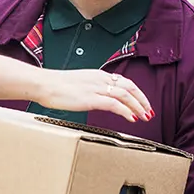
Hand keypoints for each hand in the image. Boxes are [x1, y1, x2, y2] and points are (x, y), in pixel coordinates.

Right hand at [35, 70, 153, 122]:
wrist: (44, 84)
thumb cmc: (56, 86)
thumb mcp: (79, 84)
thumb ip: (92, 89)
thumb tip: (99, 99)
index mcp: (98, 75)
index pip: (124, 82)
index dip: (136, 93)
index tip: (142, 103)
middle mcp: (101, 79)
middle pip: (130, 87)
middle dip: (142, 100)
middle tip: (149, 111)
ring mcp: (96, 88)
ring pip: (125, 95)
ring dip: (138, 106)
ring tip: (144, 117)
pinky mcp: (91, 98)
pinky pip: (115, 104)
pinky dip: (126, 111)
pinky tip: (132, 118)